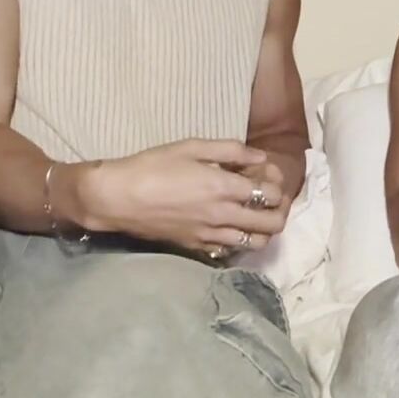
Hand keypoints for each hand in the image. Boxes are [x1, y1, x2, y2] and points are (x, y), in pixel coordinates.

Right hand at [80, 140, 285, 257]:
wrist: (118, 197)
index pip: (270, 195)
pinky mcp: (196, 247)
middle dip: (280, 211)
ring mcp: (210, 236)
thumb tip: (261, 158)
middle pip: (271, 224)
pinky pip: (229, 250)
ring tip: (256, 215)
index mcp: (224, 187)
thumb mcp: (191, 147)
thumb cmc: (153, 165)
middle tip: (272, 200)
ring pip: (255, 243)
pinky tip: (231, 227)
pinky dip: (239, 240)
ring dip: (264, 230)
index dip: (277, 185)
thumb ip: (230, 151)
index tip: (269, 176)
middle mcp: (223, 216)